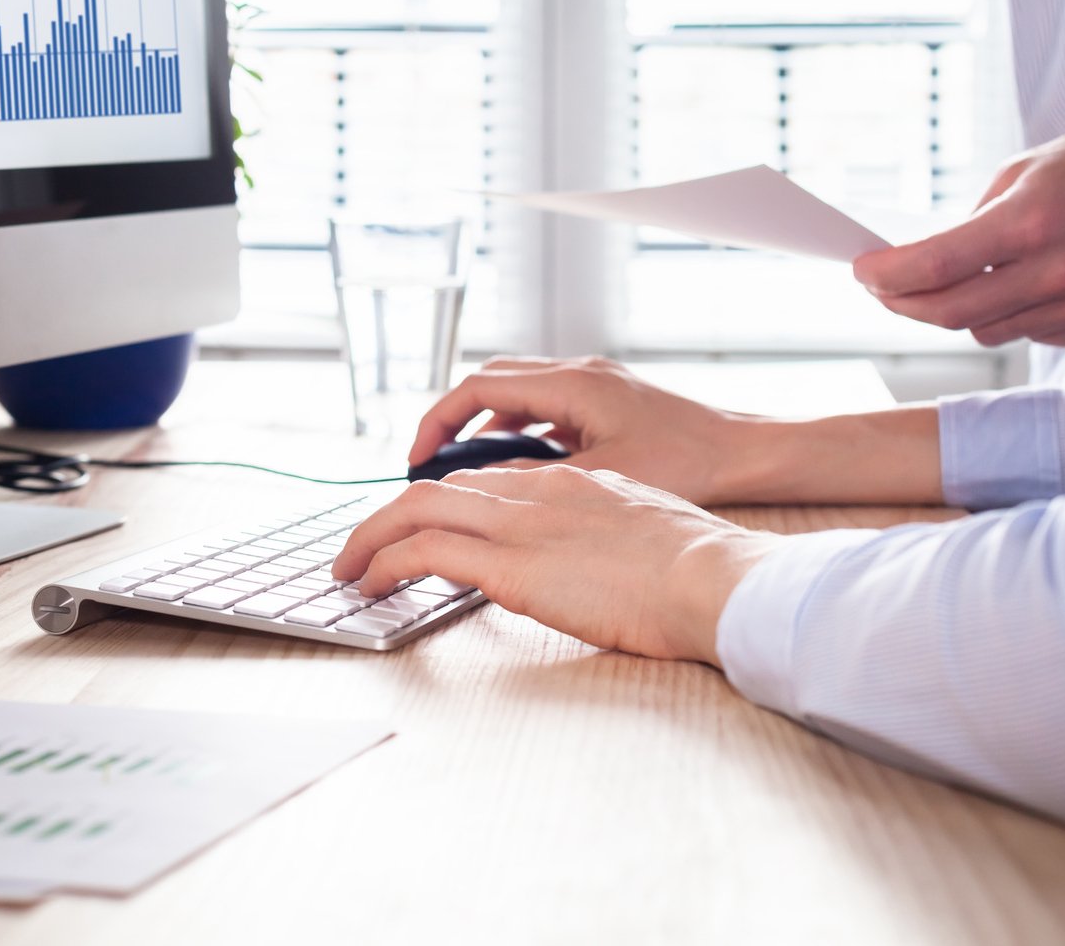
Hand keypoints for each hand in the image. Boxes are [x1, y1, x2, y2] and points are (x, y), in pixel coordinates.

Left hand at [333, 466, 778, 663]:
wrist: (714, 579)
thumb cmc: (701, 572)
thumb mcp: (646, 535)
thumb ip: (606, 536)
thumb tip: (592, 562)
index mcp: (574, 483)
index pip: (489, 481)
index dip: (447, 502)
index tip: (423, 525)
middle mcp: (538, 491)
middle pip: (442, 488)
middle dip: (392, 515)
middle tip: (364, 545)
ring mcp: (521, 523)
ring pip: (417, 509)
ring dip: (372, 537)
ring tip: (349, 568)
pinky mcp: (509, 564)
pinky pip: (423, 551)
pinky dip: (386, 562)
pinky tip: (370, 584)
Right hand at [409, 356, 762, 506]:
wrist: (745, 452)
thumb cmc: (688, 462)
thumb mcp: (599, 478)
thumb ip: (536, 479)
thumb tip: (483, 490)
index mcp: (571, 384)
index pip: (479, 387)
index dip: (439, 421)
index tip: (417, 458)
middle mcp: (579, 373)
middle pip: (491, 382)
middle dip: (453, 420)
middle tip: (430, 464)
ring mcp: (594, 384)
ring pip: (519, 393)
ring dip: (487, 426)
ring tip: (466, 472)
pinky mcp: (608, 401)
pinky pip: (546, 406)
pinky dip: (520, 430)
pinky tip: (520, 469)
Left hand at [853, 115, 1064, 347]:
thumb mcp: (1023, 171)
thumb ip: (973, 221)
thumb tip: (926, 260)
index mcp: (1032, 222)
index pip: (937, 266)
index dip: (888, 275)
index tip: (862, 271)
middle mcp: (1056, 271)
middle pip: (951, 313)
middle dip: (903, 303)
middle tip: (882, 289)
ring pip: (985, 330)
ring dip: (955, 310)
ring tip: (951, 281)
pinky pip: (1027, 333)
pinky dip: (1006, 314)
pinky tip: (1013, 286)